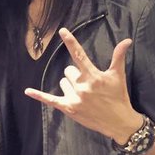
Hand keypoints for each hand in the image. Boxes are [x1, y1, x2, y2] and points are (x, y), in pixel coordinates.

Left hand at [24, 28, 139, 141]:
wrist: (119, 122)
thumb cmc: (119, 97)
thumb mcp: (118, 76)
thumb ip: (118, 57)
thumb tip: (127, 40)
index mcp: (93, 76)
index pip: (79, 55)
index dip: (70, 42)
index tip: (62, 31)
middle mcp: (82, 86)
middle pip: (68, 71)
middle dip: (76, 75)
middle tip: (89, 85)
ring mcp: (74, 98)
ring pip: (63, 83)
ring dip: (70, 86)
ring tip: (84, 95)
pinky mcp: (69, 108)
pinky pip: (50, 100)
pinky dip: (38, 95)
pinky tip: (27, 91)